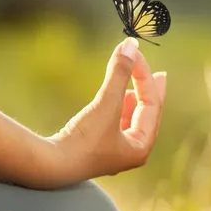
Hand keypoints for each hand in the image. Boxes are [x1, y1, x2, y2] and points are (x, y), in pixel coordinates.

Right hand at [45, 38, 167, 185]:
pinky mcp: (96, 148)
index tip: (135, 53)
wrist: (51, 165)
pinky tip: (118, 100)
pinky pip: (117, 124)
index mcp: (140, 148)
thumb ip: (119, 73)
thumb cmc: (83, 140)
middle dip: (150, 92)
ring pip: (132, 120)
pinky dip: (119, 108)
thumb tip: (130, 45)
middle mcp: (130, 153)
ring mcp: (113, 152)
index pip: (151, 105)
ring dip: (134, 100)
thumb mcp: (105, 103)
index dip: (145, 77)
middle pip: (147, 115)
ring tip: (138, 87)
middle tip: (159, 75)